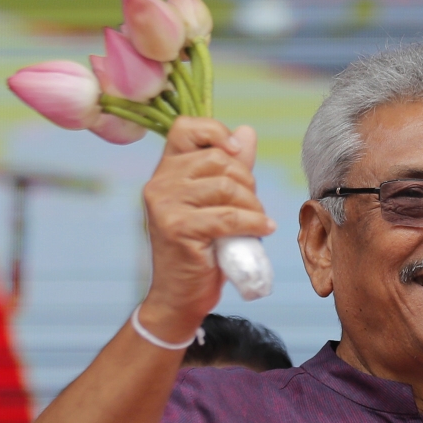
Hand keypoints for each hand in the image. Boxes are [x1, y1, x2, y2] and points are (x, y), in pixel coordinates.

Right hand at [138, 118, 275, 339]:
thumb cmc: (202, 247)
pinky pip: (228, 216)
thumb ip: (231, 167)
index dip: (215, 131)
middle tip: (252, 207)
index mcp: (166, 169)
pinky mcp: (177, 228)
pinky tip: (263, 230)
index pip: (185, 127)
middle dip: (246, 182)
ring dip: (252, 206)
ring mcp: (164, 205)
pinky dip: (254, 223)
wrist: (181, 294)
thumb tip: (247, 131)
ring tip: (257, 222)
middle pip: (218, 159)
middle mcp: (159, 182)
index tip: (237, 152)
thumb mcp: (218, 202)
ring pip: (226, 186)